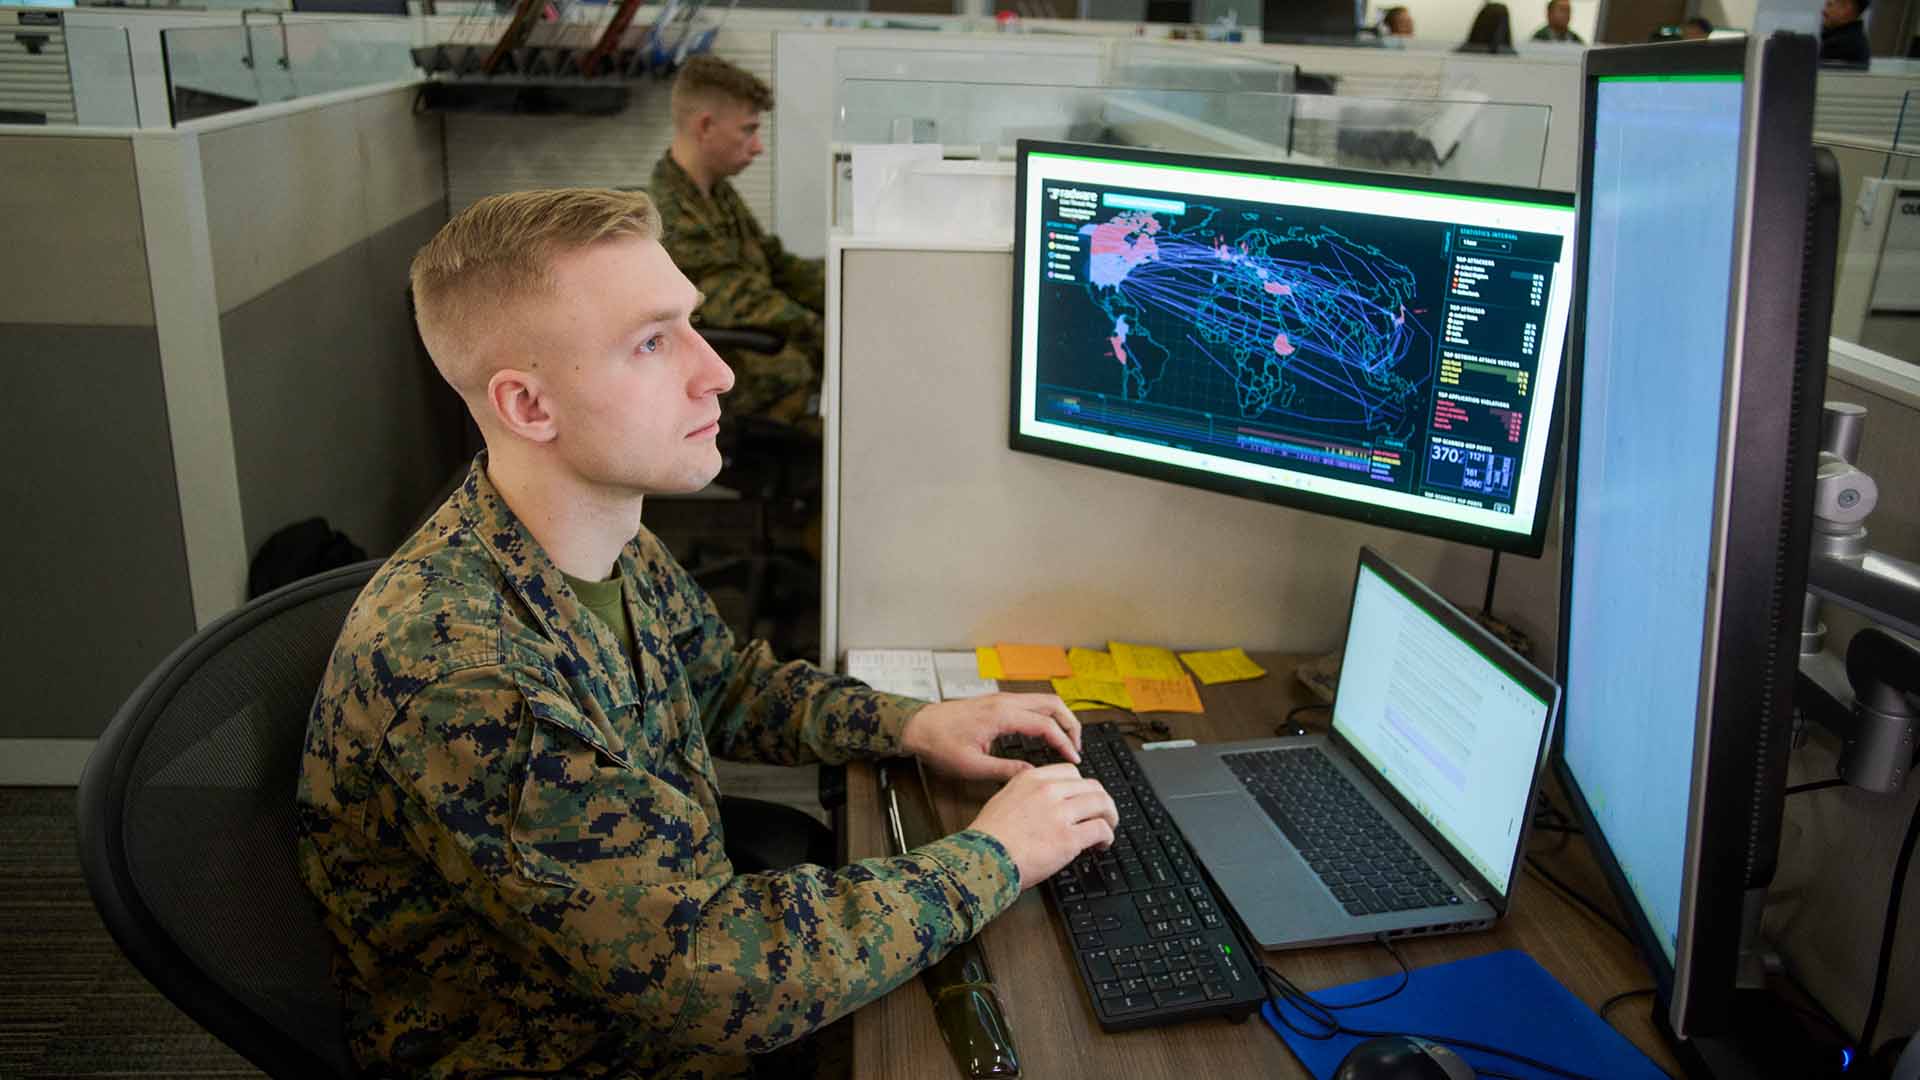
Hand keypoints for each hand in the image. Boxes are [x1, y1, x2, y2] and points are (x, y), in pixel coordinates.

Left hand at [899, 693, 1081, 780]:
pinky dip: (1047, 715)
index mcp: (1002, 715)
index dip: (1064, 744)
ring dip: (1060, 718)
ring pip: (1044, 700)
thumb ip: (1006, 770)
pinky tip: (1046, 733)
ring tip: (1067, 741)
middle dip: (1071, 724)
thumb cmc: (939, 744)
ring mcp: (1002, 699)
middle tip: (1077, 748)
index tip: (1073, 760)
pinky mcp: (998, 702)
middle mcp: (1005, 702)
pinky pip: (1032, 703)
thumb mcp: (972, 765)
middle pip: (1053, 704)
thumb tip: (1033, 775)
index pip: (1046, 725)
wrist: (918, 726)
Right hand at [967, 763, 1117, 889]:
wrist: (982, 859)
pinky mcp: (1069, 838)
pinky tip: (1102, 845)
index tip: (1084, 799)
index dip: (1083, 787)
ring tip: (1108, 829)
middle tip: (1103, 814)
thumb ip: (1027, 794)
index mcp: (1032, 778)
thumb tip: (1047, 805)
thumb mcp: (1004, 800)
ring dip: (1109, 817)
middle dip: (1102, 801)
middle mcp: (1048, 791)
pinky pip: (1101, 829)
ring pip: (1102, 804)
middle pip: (1092, 785)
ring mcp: (1060, 813)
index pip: (1071, 772)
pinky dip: (1107, 837)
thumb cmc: (988, 838)